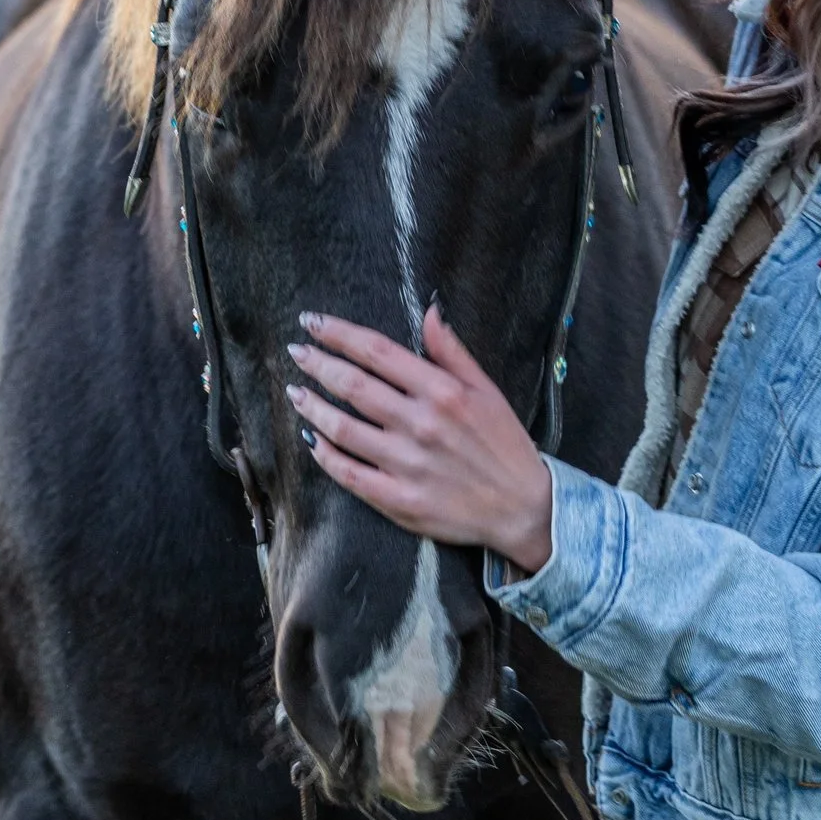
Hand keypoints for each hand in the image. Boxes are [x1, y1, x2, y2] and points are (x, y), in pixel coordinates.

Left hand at [286, 307, 554, 573]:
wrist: (524, 509)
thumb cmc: (506, 445)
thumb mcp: (488, 390)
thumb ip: (452, 352)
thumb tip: (430, 311)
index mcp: (442, 392)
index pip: (376, 352)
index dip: (338, 334)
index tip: (313, 323)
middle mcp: (421, 425)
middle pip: (352, 385)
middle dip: (317, 364)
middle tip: (296, 352)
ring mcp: (407, 464)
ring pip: (342, 428)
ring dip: (312, 406)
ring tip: (296, 392)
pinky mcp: (399, 500)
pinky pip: (348, 474)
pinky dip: (324, 454)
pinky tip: (313, 440)